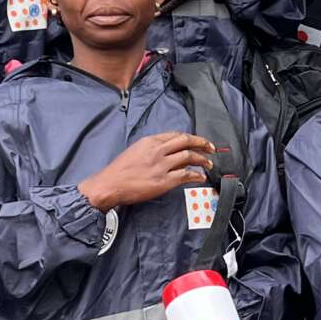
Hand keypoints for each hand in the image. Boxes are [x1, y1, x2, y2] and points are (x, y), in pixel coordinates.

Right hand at [79, 133, 213, 210]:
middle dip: (201, 143)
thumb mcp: (135, 151)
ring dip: (202, 159)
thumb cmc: (119, 171)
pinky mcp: (163, 181)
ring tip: (209, 163)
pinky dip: (196, 175)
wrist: (110, 184)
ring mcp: (161, 166)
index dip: (190, 137)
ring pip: (188, 157)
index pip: (175, 135)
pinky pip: (185, 175)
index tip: (198, 141)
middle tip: (211, 148)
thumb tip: (169, 153)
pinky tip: (200, 177)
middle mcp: (157, 150)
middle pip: (185, 141)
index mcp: (150, 142)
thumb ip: (152, 149)